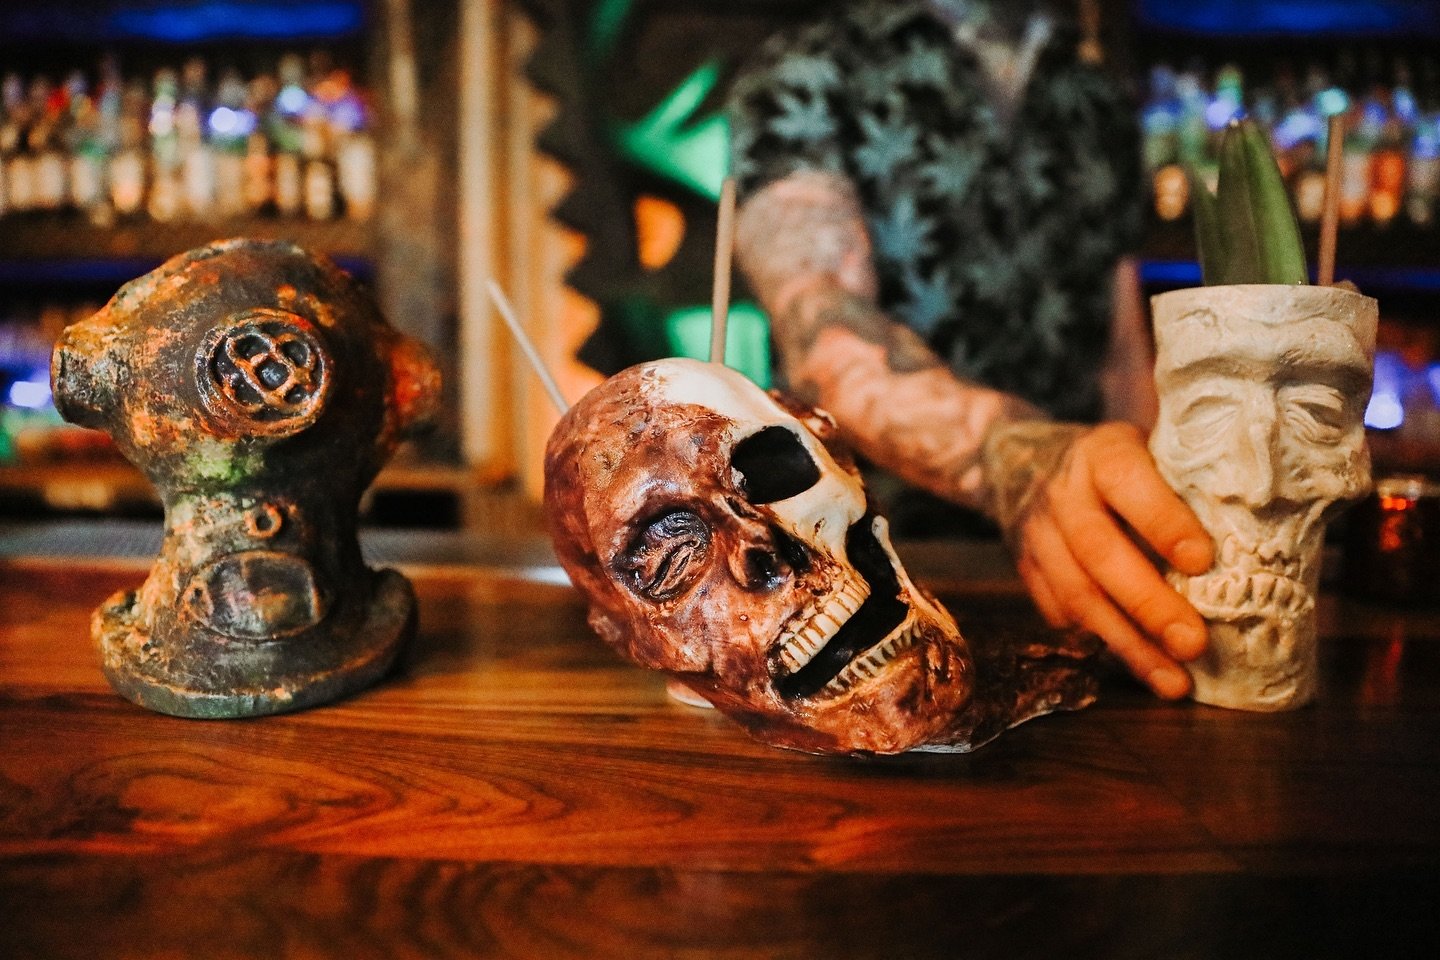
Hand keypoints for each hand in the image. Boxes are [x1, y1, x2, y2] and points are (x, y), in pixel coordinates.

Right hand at [1005, 423, 1213, 697]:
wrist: (1031, 462)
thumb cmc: (1123, 462)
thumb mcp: (1153, 446)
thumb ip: (1194, 474)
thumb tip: (1274, 513)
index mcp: (1101, 454)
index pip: (1127, 481)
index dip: (1162, 522)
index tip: (1203, 560)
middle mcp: (1063, 494)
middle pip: (1098, 551)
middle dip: (1147, 603)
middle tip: (1193, 643)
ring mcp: (1039, 537)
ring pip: (1077, 595)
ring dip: (1128, 643)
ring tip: (1174, 680)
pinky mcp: (1030, 573)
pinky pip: (1062, 617)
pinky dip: (1104, 646)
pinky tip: (1143, 668)